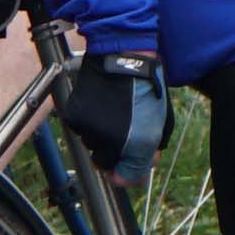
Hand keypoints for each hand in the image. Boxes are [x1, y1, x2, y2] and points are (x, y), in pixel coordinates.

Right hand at [59, 49, 167, 177]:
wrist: (124, 56)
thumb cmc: (146, 87)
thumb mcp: (159, 122)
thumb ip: (150, 152)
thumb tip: (141, 173)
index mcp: (138, 144)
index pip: (124, 178)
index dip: (126, 175)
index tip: (125, 171)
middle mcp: (112, 141)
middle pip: (104, 163)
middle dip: (112, 154)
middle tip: (119, 136)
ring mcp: (90, 129)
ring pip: (91, 145)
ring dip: (100, 137)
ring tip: (112, 113)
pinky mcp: (75, 116)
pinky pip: (79, 129)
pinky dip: (88, 122)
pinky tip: (99, 106)